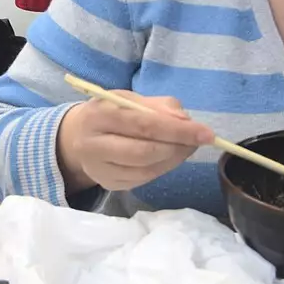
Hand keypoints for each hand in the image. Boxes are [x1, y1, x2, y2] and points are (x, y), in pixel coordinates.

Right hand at [56, 92, 213, 193]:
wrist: (76, 136)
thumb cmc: (109, 113)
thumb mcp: (130, 99)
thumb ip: (160, 106)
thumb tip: (186, 120)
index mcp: (98, 115)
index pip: (144, 124)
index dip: (178, 130)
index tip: (207, 133)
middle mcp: (93, 144)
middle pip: (145, 152)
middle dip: (178, 147)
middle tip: (198, 141)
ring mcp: (99, 169)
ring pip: (146, 170)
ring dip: (174, 159)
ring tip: (186, 147)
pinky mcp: (108, 184)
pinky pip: (143, 180)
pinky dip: (163, 169)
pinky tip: (169, 157)